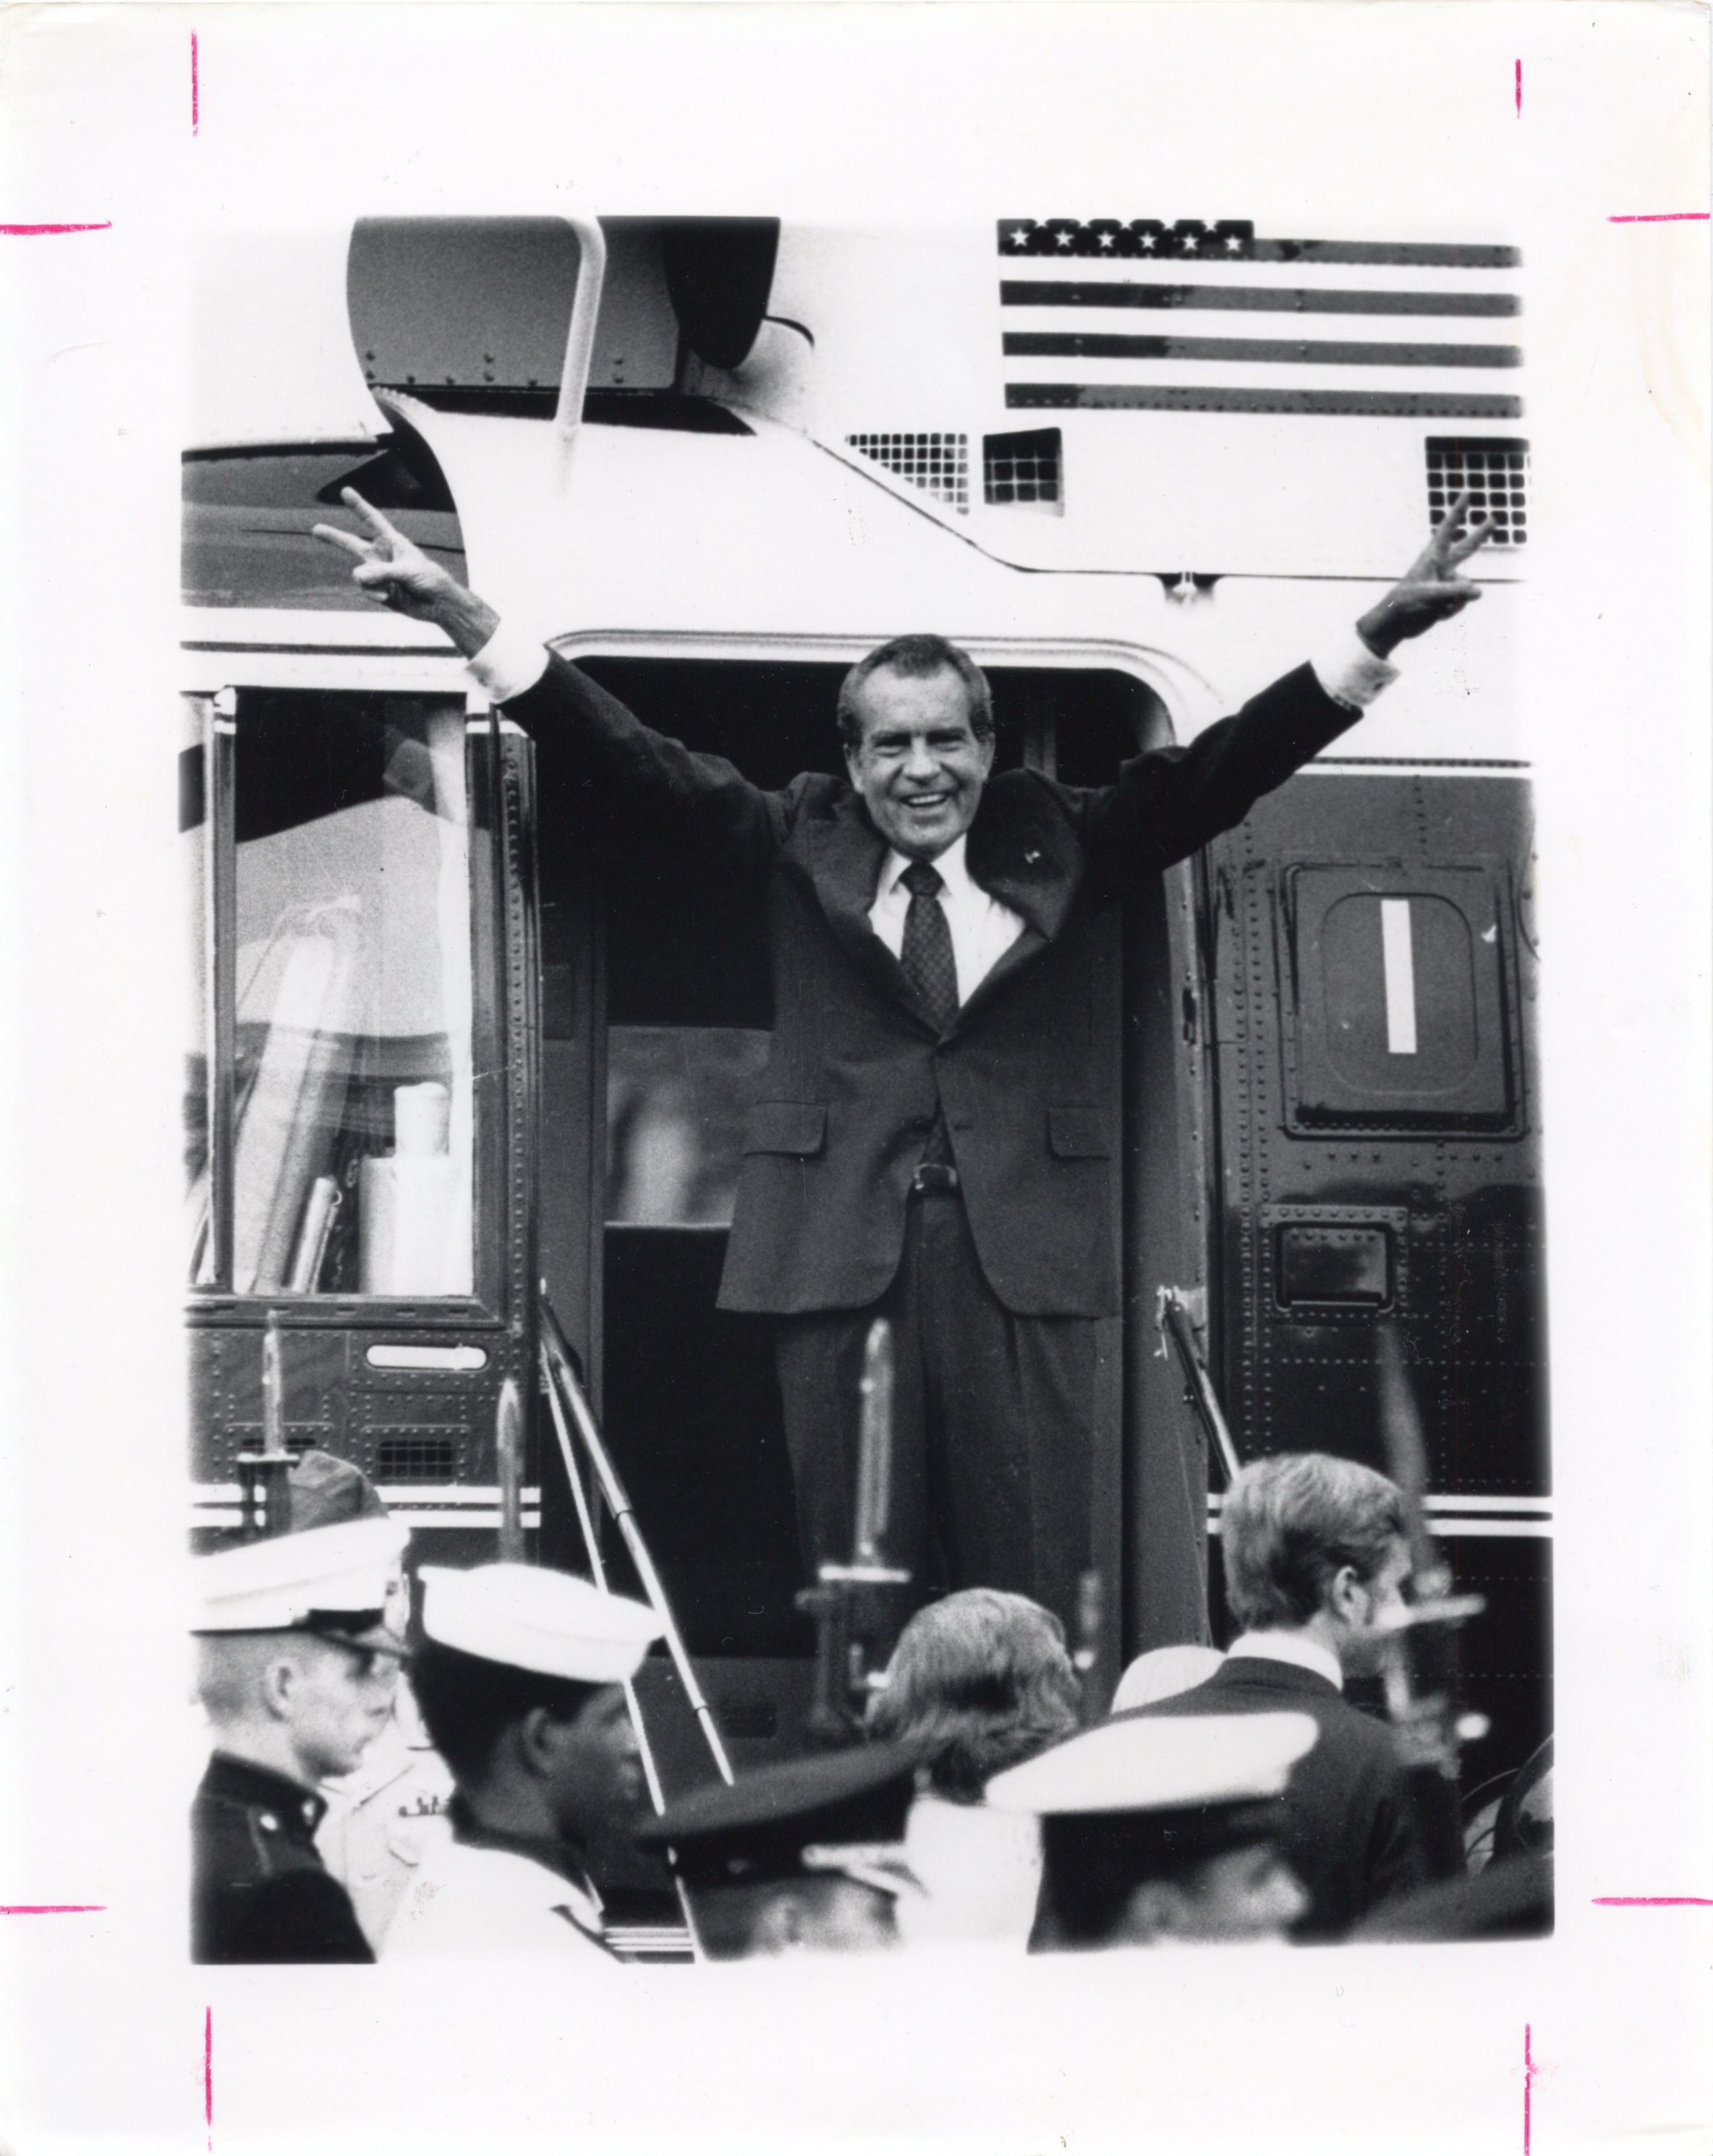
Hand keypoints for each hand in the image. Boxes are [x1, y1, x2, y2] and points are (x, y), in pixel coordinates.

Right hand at [311, 488, 455, 616]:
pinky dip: (375, 595)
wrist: (438, 605)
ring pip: (358, 575)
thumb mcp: (407, 572)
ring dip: (371, 583)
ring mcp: (378, 574)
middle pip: (352, 544)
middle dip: (334, 537)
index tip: (345, 491)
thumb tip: (357, 576)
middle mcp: (382, 556)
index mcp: (392, 542)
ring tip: (389, 589)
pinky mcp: (378, 591)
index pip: (372, 520)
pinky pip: (366, 590)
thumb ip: (382, 572)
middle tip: (315, 529)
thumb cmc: (430, 580)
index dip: (358, 505)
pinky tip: (389, 597)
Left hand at [1356, 492, 1492, 658]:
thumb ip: (1456, 592)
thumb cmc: (1407, 603)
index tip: (1466, 493)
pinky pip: (1462, 602)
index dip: (1458, 510)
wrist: (1395, 624)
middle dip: (1480, 535)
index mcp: (1434, 557)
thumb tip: (1479, 592)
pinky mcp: (1448, 598)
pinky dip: (1451, 611)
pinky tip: (1435, 614)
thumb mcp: (1431, 596)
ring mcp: (1446, 582)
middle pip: (1466, 548)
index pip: (1448, 529)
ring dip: (1453, 601)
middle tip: (1493, 520)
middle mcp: (1442, 567)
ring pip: (1466, 588)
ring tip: (1433, 607)